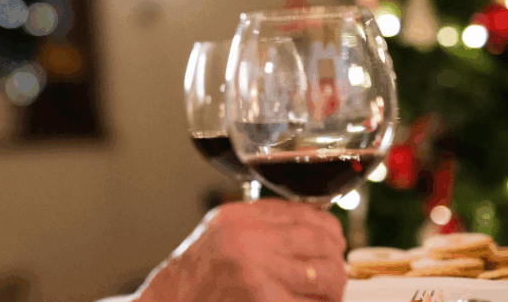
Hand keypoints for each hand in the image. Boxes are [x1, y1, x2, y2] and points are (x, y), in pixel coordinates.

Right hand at [133, 199, 346, 301]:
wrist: (171, 301)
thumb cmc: (197, 272)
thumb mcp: (223, 230)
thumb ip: (263, 220)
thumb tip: (313, 219)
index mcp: (240, 218)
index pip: (306, 214)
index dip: (329, 229)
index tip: (333, 240)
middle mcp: (249, 241)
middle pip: (322, 242)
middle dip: (335, 258)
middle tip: (332, 270)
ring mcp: (258, 276)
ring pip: (327, 275)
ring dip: (333, 287)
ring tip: (325, 293)